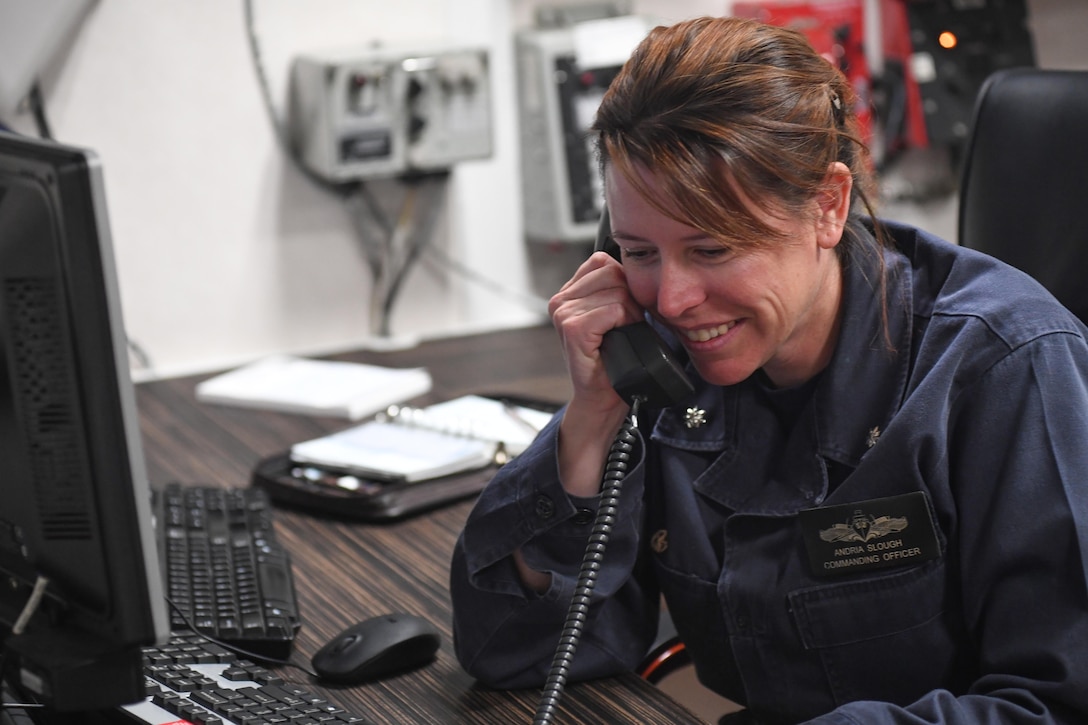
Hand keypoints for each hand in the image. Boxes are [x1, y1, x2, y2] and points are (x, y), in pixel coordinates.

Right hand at [549, 251, 644, 406]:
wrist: (601, 397)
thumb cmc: (611, 359)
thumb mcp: (613, 315)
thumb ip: (616, 288)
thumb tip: (639, 269)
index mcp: (568, 293)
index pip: (602, 262)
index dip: (623, 282)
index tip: (624, 310)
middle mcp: (560, 300)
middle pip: (612, 273)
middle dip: (629, 297)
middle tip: (626, 325)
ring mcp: (563, 313)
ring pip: (617, 292)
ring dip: (630, 314)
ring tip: (621, 333)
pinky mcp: (572, 328)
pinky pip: (614, 309)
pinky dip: (625, 323)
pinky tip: (618, 338)